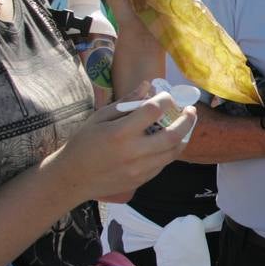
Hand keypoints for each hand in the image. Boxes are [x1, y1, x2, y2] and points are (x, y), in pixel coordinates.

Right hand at [54, 85, 196, 203]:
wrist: (73, 178)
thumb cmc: (83, 143)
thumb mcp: (99, 117)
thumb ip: (126, 102)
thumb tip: (147, 85)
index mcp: (120, 132)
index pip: (153, 111)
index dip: (165, 99)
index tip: (167, 96)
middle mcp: (133, 152)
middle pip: (172, 134)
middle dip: (187, 120)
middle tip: (191, 110)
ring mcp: (139, 169)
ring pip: (173, 152)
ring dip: (184, 136)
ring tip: (186, 125)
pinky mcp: (141, 180)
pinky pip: (164, 163)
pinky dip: (171, 150)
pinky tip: (170, 140)